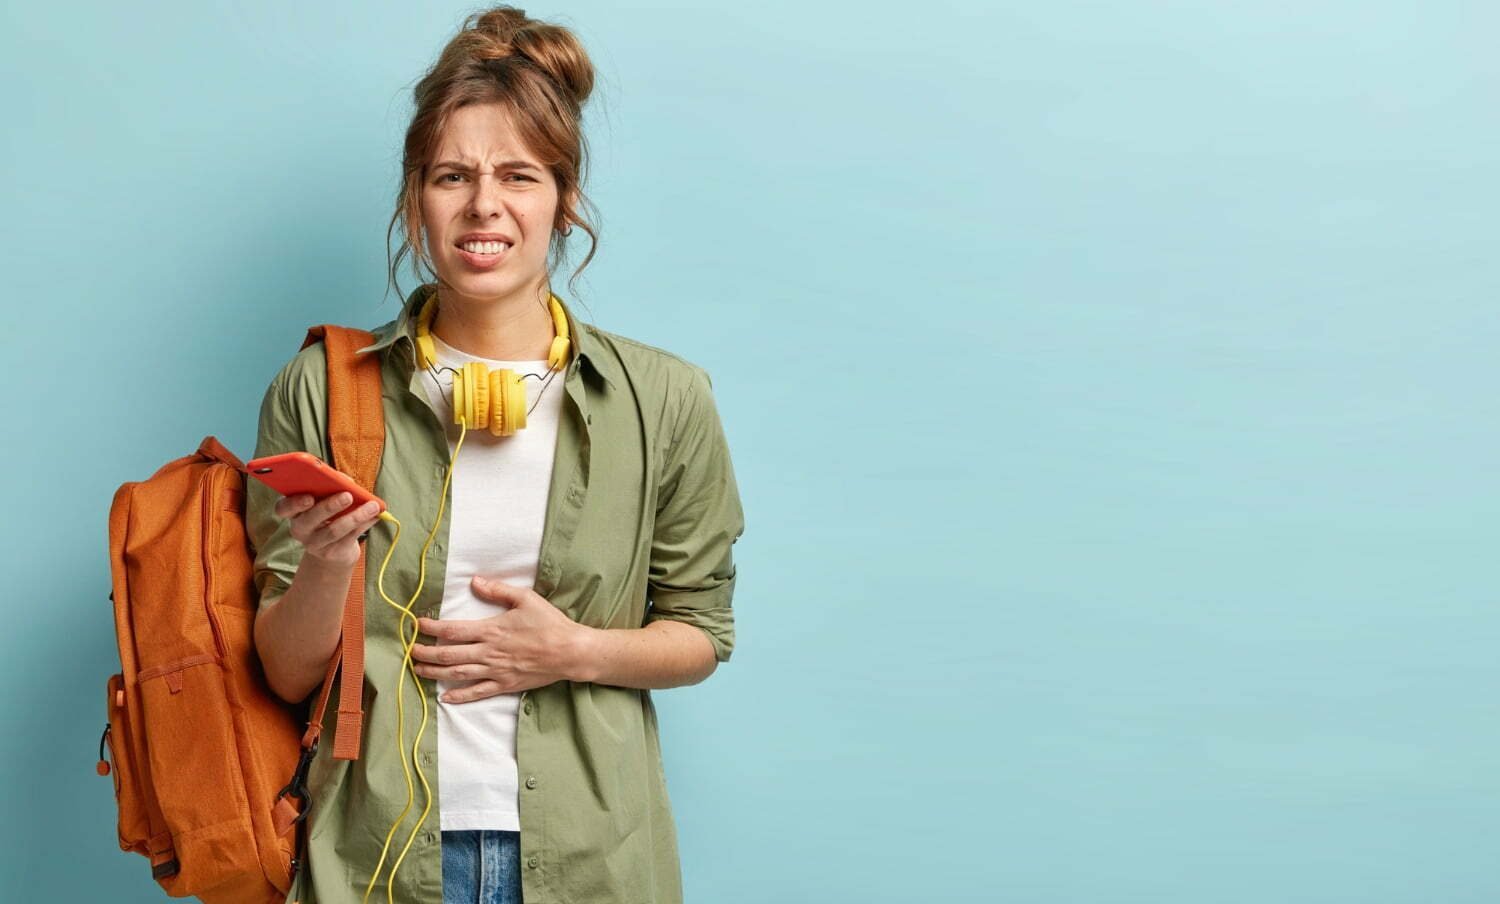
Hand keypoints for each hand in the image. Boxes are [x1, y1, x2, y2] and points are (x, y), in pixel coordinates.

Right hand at [272, 492, 383, 567]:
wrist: (335, 548)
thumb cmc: (329, 513)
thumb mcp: (326, 497)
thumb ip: (332, 484)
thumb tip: (344, 480)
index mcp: (294, 511)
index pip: (283, 508)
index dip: (293, 503)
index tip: (309, 497)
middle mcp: (300, 529)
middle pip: (310, 519)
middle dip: (330, 506)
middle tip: (347, 496)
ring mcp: (315, 544)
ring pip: (334, 530)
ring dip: (356, 516)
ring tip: (372, 506)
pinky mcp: (333, 553)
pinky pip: (350, 538)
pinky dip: (364, 524)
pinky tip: (375, 516)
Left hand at [409, 576, 593, 702]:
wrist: (570, 651)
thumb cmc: (549, 623)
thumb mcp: (526, 599)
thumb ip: (498, 590)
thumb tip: (475, 582)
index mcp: (491, 630)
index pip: (453, 630)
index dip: (431, 628)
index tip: (417, 624)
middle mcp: (489, 653)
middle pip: (449, 655)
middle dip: (425, 653)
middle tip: (410, 651)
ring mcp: (496, 671)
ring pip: (458, 674)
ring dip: (435, 673)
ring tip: (418, 670)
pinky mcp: (505, 684)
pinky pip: (478, 693)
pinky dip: (460, 696)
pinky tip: (445, 698)